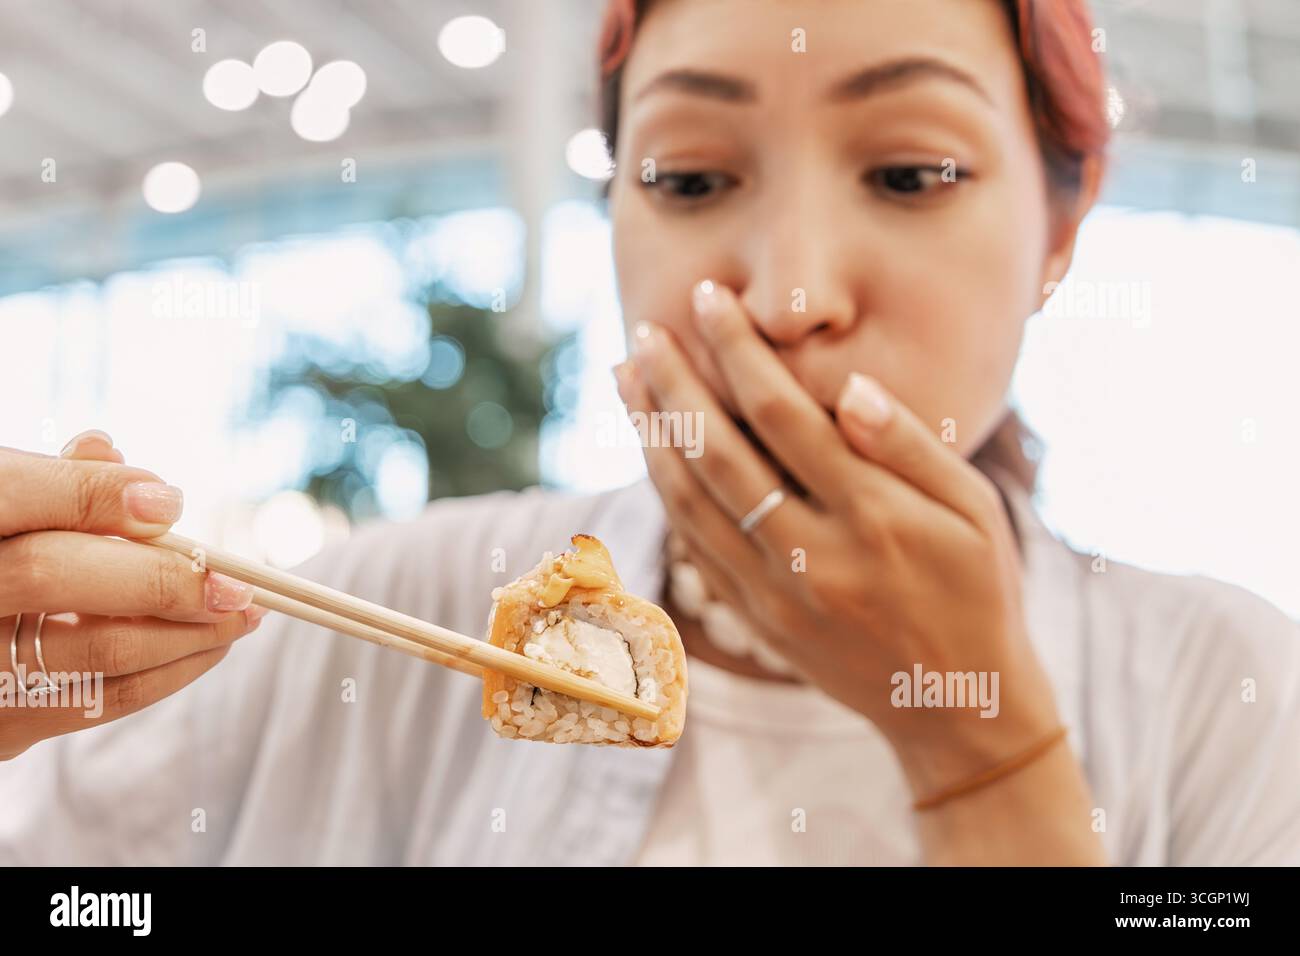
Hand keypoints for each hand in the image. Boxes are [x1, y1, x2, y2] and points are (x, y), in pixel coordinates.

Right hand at [0, 430, 263, 760]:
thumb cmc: (1, 554)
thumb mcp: (7, 507)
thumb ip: (52, 482)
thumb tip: (111, 456)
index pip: (10, 495)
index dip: (93, 494)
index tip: (171, 503)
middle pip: (50, 573)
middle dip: (160, 574)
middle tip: (240, 582)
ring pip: (92, 648)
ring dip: (188, 633)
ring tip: (242, 614)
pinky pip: (98, 701)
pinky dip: (165, 672)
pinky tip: (203, 646)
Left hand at [615, 282, 1061, 797]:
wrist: (956, 705)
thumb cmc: (977, 590)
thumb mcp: (974, 511)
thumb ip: (910, 446)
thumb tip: (849, 387)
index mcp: (874, 517)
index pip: (784, 415)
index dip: (738, 351)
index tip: (709, 300)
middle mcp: (813, 556)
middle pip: (719, 455)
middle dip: (674, 385)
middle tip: (644, 331)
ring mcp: (776, 595)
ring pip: (691, 503)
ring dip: (651, 436)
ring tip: (626, 380)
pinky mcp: (757, 621)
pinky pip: (695, 549)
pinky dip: (666, 494)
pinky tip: (651, 452)